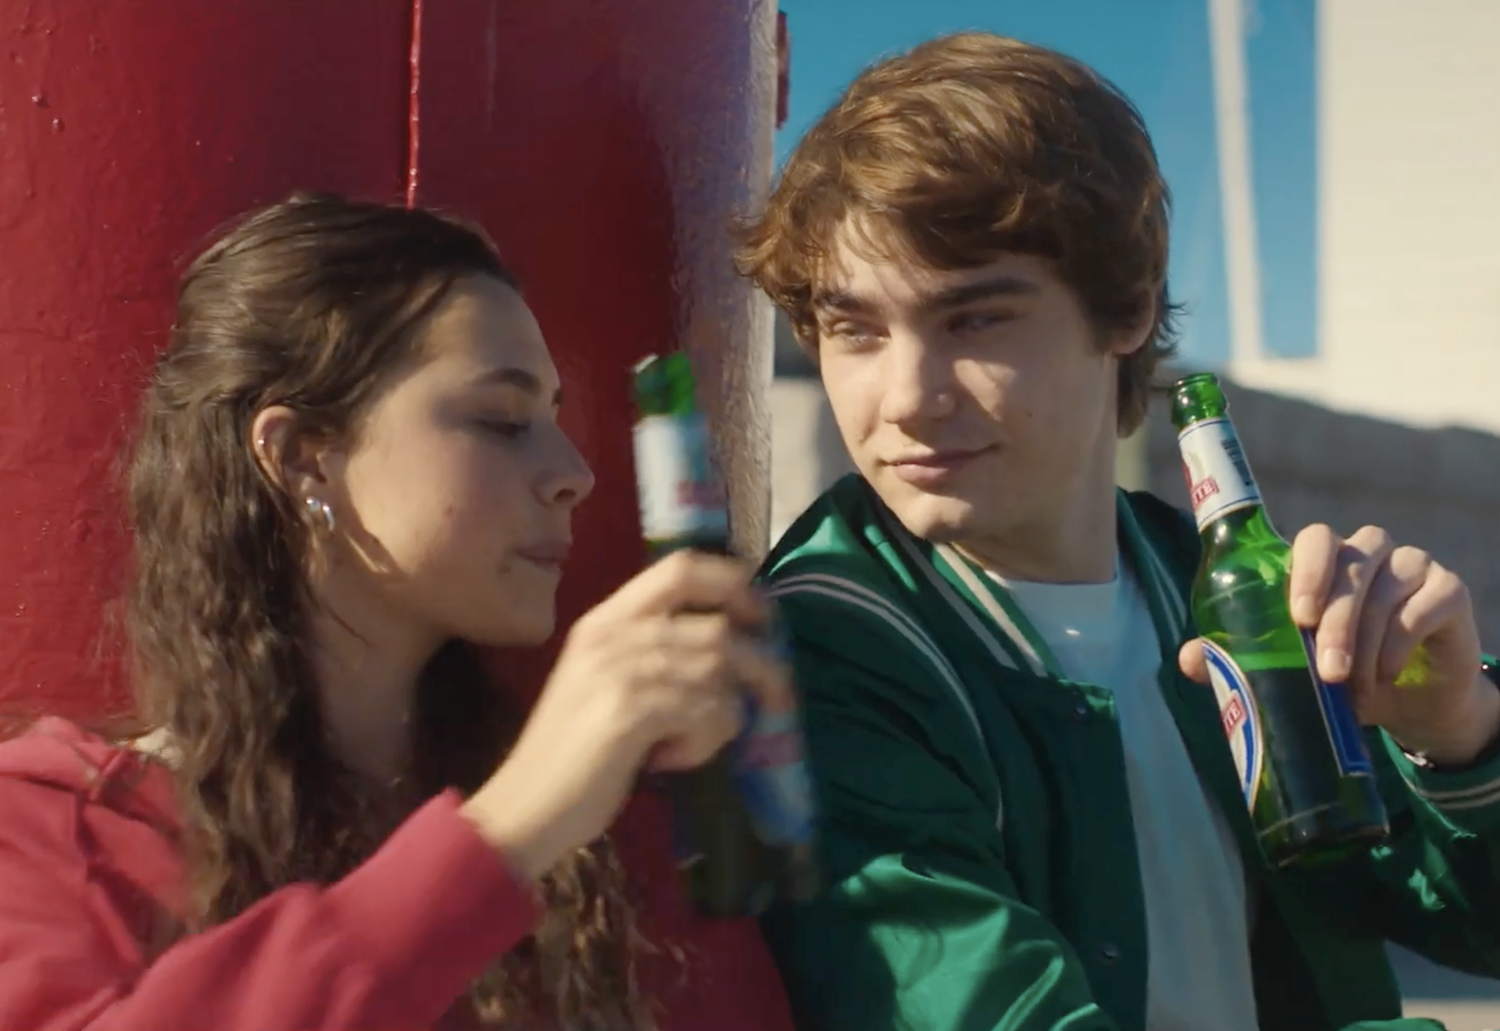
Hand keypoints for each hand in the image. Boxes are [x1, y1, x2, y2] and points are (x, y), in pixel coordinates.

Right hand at [462, 550, 792, 879]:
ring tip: (696, 742)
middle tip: (773, 696)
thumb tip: (732, 648)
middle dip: (758, 666)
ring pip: (719, 672)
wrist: (526, 804)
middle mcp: (613, 634)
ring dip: (724, 715)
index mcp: (605, 620)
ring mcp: (620, 670)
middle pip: (716, 627)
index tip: (761, 614)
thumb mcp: (606, 682)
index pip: (679, 568)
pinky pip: (708, 711)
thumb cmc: (573, 751)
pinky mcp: (631, 712)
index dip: (731, 583)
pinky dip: (706, 741)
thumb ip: (655, 654)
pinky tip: (672, 759)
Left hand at [1180, 524, 1497, 765]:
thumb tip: (1189, 660)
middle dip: (1336, 618)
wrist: (1410, 706)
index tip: (1297, 616)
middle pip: (1352, 561)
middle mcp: (1370, 553)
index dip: (1307, 569)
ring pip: (1386, 585)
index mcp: (1326, 562)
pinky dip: (1401, 641)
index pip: (1315, 539)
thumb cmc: (1341, 676)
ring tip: (1350, 685)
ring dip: (1365, 637)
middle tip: (1325, 669)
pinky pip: (1424, 605)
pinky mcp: (1449, 592)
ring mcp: (1413, 567)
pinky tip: (1385, 673)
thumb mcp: (1291, 672)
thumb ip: (1240, 659)